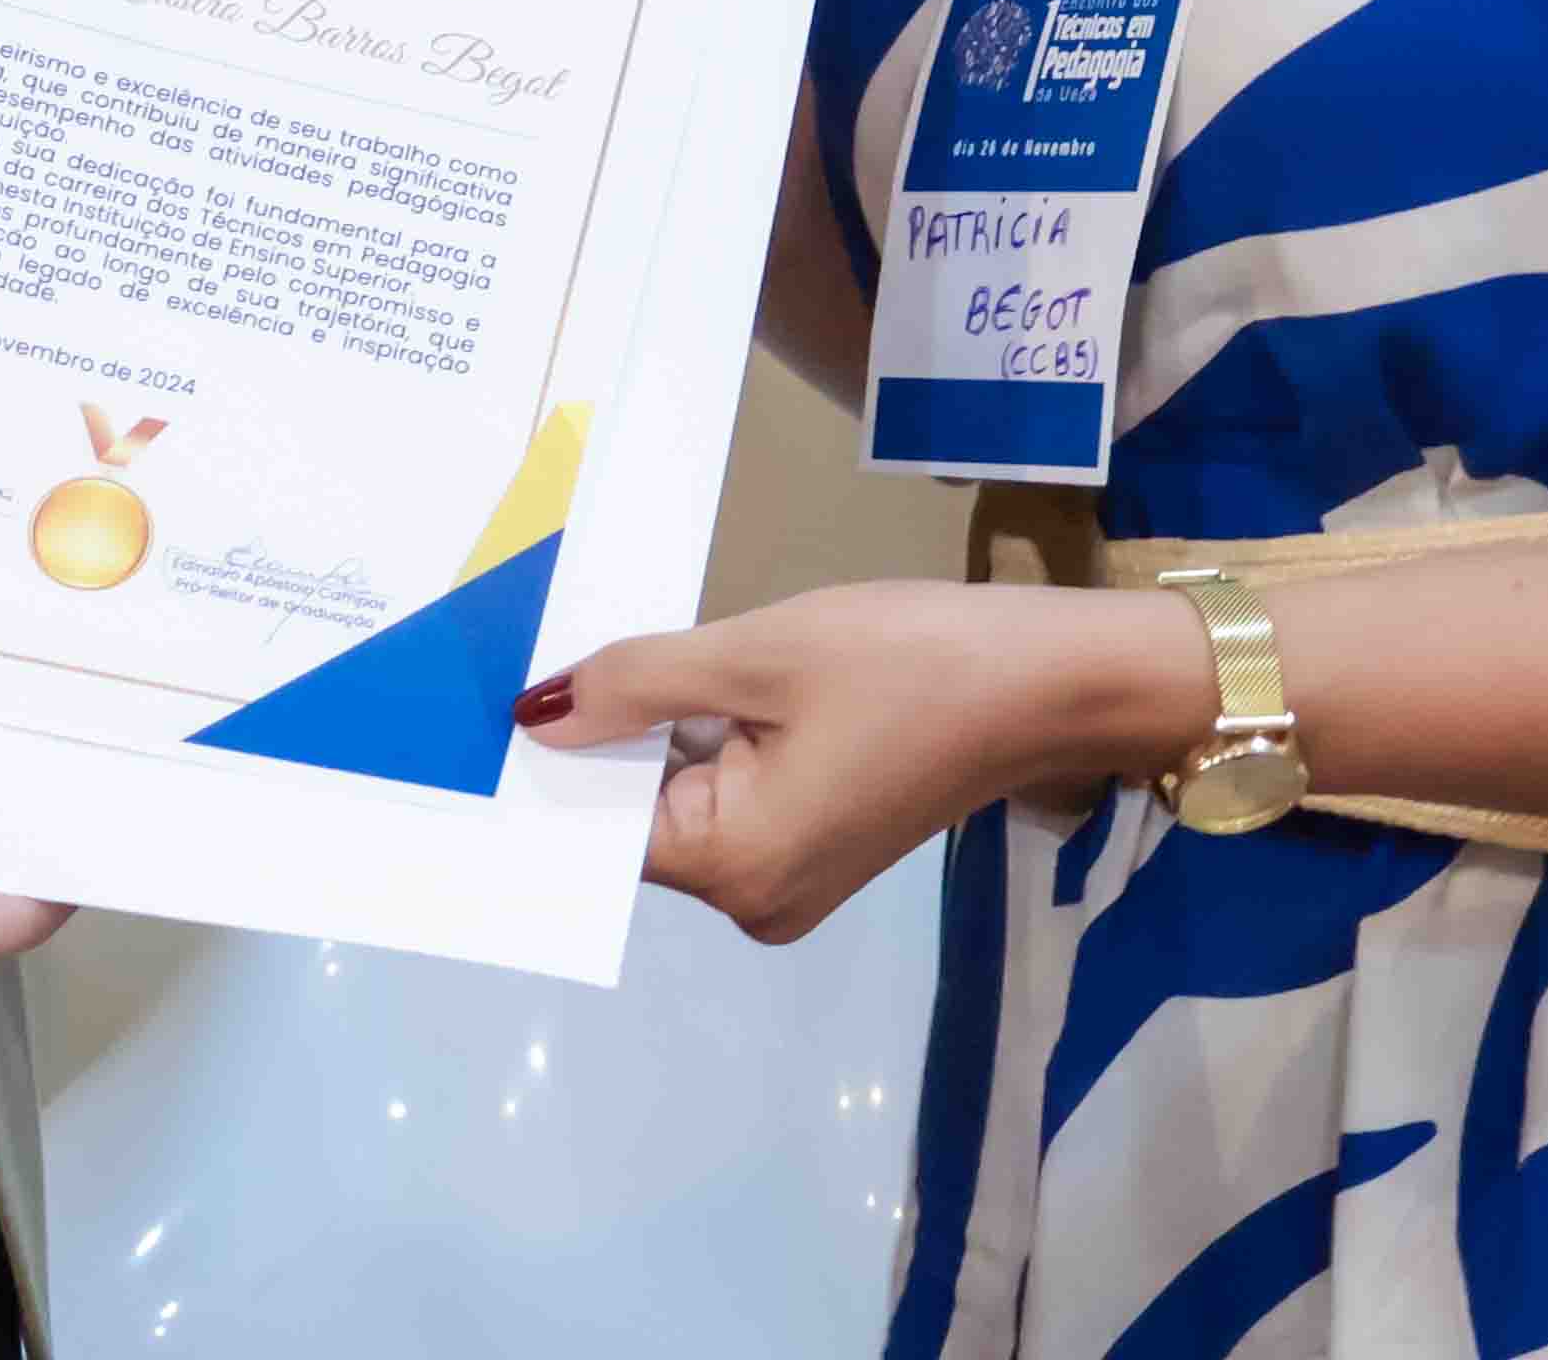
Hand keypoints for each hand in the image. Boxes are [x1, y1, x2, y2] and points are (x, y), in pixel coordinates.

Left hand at [522, 581, 1211, 943]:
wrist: (1054, 677)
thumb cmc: (913, 659)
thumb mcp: (760, 653)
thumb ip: (638, 684)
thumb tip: (531, 717)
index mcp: (735, 868)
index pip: (597, 828)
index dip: (553, 761)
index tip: (493, 699)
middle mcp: (753, 902)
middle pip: (636, 817)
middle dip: (608, 737)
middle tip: (557, 644)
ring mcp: (790, 882)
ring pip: (681, 800)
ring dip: (661, 732)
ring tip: (626, 649)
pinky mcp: (820, 847)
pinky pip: (729, 796)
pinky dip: (709, 742)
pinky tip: (700, 679)